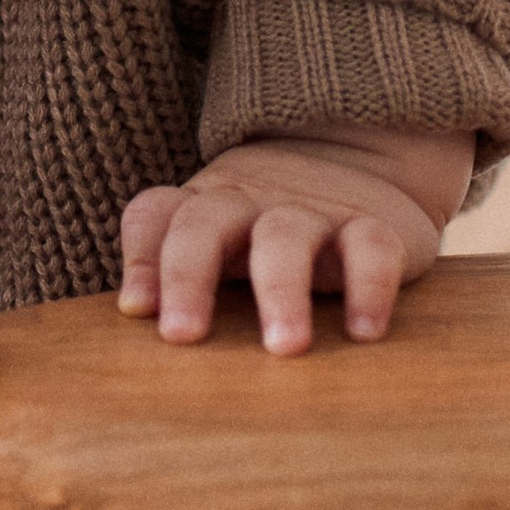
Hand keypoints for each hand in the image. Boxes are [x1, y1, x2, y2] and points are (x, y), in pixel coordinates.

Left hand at [117, 125, 473, 354]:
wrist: (360, 161)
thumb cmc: (267, 231)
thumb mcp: (221, 245)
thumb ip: (182, 281)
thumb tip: (141, 332)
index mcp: (203, 206)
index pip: (156, 214)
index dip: (141, 256)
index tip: (136, 310)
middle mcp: (248, 202)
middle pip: (204, 223)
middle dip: (187, 275)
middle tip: (182, 335)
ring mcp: (310, 210)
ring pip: (285, 236)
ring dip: (280, 290)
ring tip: (284, 348)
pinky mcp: (373, 223)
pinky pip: (371, 245)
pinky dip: (369, 286)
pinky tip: (363, 333)